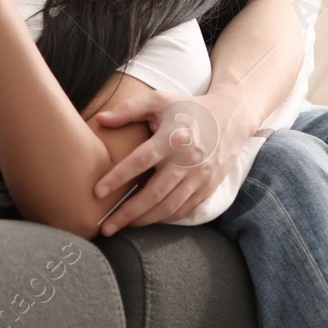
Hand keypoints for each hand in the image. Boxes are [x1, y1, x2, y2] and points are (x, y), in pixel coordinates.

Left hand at [89, 87, 251, 233]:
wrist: (230, 118)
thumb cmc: (188, 109)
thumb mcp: (159, 101)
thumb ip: (129, 109)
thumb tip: (100, 119)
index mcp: (172, 139)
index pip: (140, 161)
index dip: (117, 178)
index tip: (97, 192)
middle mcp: (187, 162)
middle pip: (154, 194)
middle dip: (127, 213)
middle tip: (106, 227)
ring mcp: (199, 178)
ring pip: (169, 207)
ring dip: (144, 220)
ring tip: (122, 226)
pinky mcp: (207, 188)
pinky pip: (184, 210)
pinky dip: (164, 218)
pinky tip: (147, 219)